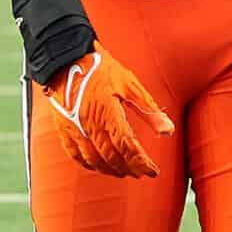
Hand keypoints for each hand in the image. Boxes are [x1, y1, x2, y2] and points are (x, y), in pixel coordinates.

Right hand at [41, 50, 171, 177]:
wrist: (65, 59)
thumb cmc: (100, 68)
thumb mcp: (129, 84)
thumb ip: (148, 109)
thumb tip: (168, 131)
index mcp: (108, 113)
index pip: (127, 147)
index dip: (141, 163)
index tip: (152, 171)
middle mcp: (89, 125)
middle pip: (112, 157)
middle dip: (129, 168)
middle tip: (141, 173)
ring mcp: (74, 129)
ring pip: (94, 160)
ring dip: (111, 170)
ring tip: (124, 172)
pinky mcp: (64, 128)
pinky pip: (75, 155)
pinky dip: (89, 165)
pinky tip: (99, 166)